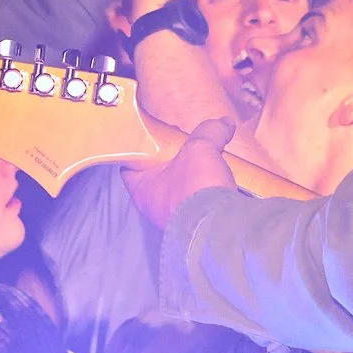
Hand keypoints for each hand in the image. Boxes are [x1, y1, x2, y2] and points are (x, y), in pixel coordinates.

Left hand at [124, 116, 238, 226]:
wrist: (221, 229)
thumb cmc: (195, 191)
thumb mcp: (200, 149)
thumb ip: (209, 132)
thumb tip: (223, 123)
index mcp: (142, 187)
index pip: (129, 164)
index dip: (139, 148)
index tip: (150, 137)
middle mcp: (153, 205)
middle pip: (157, 176)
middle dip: (171, 162)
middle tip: (183, 146)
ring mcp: (174, 217)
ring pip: (178, 191)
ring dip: (191, 179)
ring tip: (205, 162)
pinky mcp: (196, 225)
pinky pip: (198, 204)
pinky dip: (206, 193)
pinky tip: (218, 182)